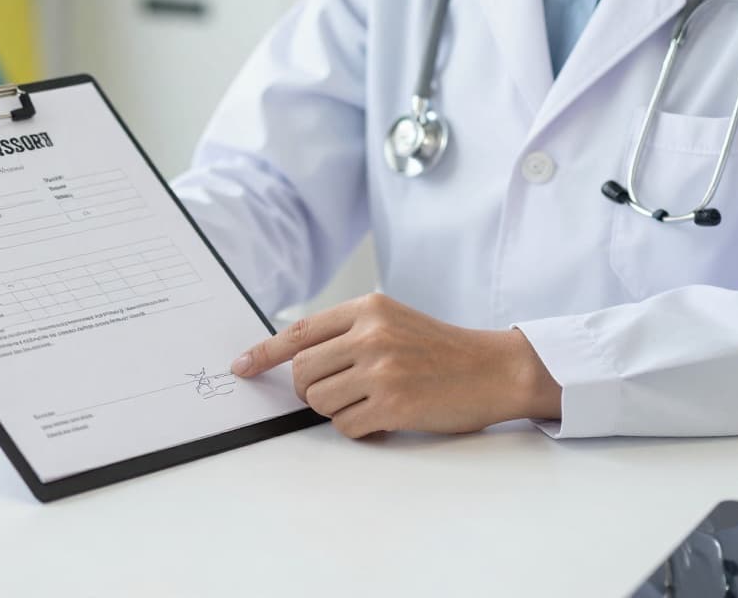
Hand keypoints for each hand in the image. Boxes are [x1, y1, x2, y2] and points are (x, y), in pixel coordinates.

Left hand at [231, 293, 560, 435]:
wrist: (495, 369)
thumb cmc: (442, 349)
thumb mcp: (393, 321)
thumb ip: (348, 332)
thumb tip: (295, 358)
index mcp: (367, 309)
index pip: (299, 331)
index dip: (264, 353)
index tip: (242, 366)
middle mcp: (371, 335)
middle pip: (302, 371)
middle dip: (308, 390)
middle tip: (334, 393)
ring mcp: (381, 370)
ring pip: (320, 400)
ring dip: (335, 410)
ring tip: (367, 402)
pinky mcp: (393, 404)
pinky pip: (346, 425)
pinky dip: (359, 428)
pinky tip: (384, 416)